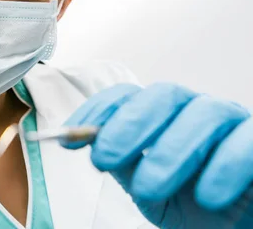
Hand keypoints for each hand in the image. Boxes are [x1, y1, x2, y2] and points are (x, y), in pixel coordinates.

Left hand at [64, 83, 252, 228]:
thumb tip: (85, 141)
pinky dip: (225, 167)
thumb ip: (124, 164)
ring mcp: (233, 123)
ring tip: (148, 189)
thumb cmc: (192, 206)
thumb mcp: (150, 190)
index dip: (98, 111)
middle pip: (163, 96)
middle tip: (104, 159)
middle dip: (128, 126)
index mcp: (164, 118)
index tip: (68, 138)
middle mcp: (196, 111)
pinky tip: (206, 196)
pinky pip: (248, 142)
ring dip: (170, 151)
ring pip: (204, 114)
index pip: (128, 96)